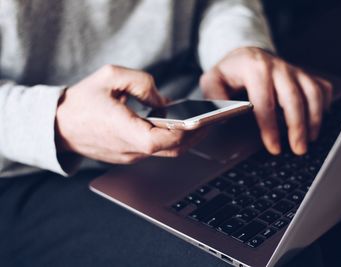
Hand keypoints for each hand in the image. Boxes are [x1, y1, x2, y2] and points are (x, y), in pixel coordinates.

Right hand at [56, 65, 202, 163]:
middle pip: (172, 149)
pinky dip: (171, 138)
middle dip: (196, 135)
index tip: (203, 121)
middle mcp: (129, 149)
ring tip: (202, 121)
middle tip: (213, 120)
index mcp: (123, 131)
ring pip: (166, 151)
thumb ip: (141, 82)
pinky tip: (179, 125)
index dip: (185, 132)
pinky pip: (156, 150)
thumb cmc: (82, 101)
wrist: (59, 125)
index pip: (161, 140)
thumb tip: (164, 100)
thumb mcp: (109, 76)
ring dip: (185, 138)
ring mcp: (130, 156)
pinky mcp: (130, 155)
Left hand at [200, 47, 332, 154]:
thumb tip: (224, 115)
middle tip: (298, 149)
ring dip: (314, 118)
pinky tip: (318, 120)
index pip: (265, 102)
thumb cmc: (229, 72)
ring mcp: (293, 70)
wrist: (245, 55)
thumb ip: (215, 98)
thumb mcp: (212, 80)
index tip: (274, 147)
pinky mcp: (303, 74)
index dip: (270, 127)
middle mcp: (277, 67)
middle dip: (298, 127)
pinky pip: (321, 87)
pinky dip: (324, 104)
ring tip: (310, 139)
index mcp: (254, 68)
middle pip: (293, 98)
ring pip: (312, 93)